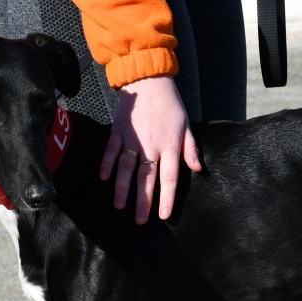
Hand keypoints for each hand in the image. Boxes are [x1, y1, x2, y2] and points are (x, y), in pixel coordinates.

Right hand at [100, 75, 202, 223]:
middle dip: (143, 201)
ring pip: (126, 168)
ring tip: (119, 206)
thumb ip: (190, 149)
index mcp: (170, 146)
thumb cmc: (170, 104)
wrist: (149, 79)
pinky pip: (111, 149)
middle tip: (140, 220)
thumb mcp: (186, 125)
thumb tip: (198, 169)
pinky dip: (106, 163)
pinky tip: (103, 178)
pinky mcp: (118, 130)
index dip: (167, 197)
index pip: (169, 177)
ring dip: (122, 188)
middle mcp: (151, 145)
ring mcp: (132, 138)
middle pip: (146, 178)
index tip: (164, 215)